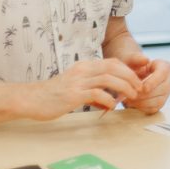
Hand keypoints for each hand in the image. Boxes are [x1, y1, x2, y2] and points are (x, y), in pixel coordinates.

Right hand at [25, 58, 142, 120]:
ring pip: (108, 78)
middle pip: (114, 67)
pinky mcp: (73, 94)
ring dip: (124, 87)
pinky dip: (108, 99)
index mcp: (84, 67)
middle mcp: (82, 70)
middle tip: (139, 88)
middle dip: (130, 77)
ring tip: (131, 96)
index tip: (136, 81)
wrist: (30, 99)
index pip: (112, 63)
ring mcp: (77, 81)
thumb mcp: (75, 89)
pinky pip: (97, 93)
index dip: (127, 70)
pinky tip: (111, 106)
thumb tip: (107, 101)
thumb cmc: (52, 96)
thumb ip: (92, 93)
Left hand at [121, 53, 169, 114]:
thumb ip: (136, 58)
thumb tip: (146, 60)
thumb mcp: (131, 59)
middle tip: (131, 96)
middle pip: (163, 88)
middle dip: (146, 94)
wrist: (130, 76)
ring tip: (129, 100)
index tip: (143, 88)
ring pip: (160, 100)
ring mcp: (167, 91)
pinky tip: (133, 104)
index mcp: (164, 66)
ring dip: (143, 102)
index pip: (163, 73)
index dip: (154, 82)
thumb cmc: (131, 66)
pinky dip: (143, 108)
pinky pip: (155, 108)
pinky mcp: (161, 101)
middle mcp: (169, 78)